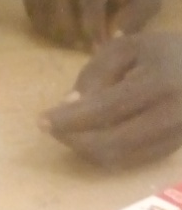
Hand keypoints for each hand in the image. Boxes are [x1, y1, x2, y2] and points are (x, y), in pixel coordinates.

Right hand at [23, 0, 160, 50]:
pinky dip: (39, 21)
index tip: (98, 47)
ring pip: (40, 1)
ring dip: (52, 27)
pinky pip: (31, 2)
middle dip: (68, 28)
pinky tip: (56, 32)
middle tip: (83, 45)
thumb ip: (136, 14)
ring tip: (70, 40)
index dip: (91, 26)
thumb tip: (115, 34)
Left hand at [41, 34, 181, 167]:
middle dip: (75, 140)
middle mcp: (172, 116)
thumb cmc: (165, 52)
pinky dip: (106, 154)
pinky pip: (132, 162)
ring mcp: (176, 138)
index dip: (71, 118)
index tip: (42, 121)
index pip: (106, 108)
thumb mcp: (128, 47)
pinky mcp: (174, 150)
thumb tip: (71, 106)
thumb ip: (97, 73)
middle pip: (112, 142)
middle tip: (53, 130)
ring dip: (88, 150)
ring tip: (71, 133)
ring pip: (121, 158)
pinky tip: (93, 139)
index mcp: (160, 83)